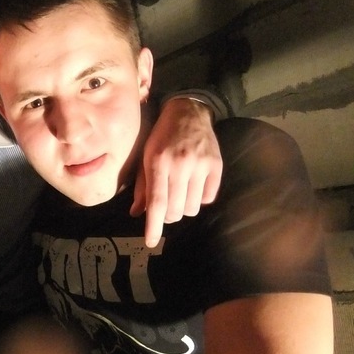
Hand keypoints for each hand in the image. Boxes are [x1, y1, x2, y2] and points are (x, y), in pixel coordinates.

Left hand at [131, 98, 221, 246]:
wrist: (188, 112)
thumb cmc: (160, 136)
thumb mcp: (145, 157)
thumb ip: (142, 186)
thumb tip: (137, 214)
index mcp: (158, 162)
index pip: (156, 202)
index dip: (153, 226)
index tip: (150, 242)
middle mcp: (180, 164)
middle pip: (174, 210)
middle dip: (167, 216)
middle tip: (164, 207)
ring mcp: (201, 165)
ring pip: (191, 208)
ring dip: (182, 209)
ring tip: (178, 195)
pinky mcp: (216, 165)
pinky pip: (207, 198)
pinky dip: (198, 199)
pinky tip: (192, 186)